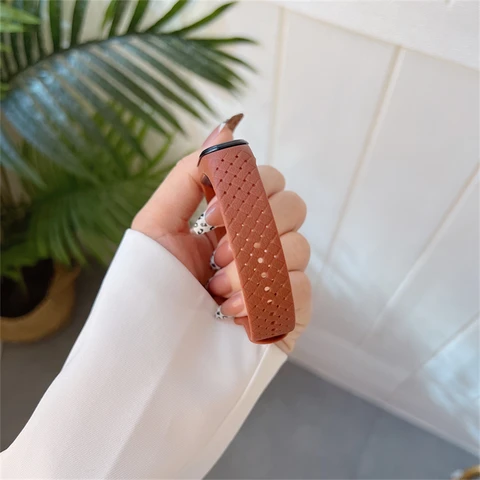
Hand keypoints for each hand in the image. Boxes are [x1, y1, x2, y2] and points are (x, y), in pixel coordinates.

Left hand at [132, 115, 310, 352]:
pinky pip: (303, 286)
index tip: (213, 216)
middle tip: (218, 255)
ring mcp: (277, 278)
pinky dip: (267, 296)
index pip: (268, 181)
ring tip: (217, 293)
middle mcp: (258, 245)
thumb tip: (225, 128)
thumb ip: (188, 175)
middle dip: (256, 227)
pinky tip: (234, 316)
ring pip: (299, 246)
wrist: (149, 359)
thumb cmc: (147, 292)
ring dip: (253, 267)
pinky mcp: (289, 313)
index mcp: (231, 221)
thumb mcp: (156, 225)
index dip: (251, 188)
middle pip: (293, 205)